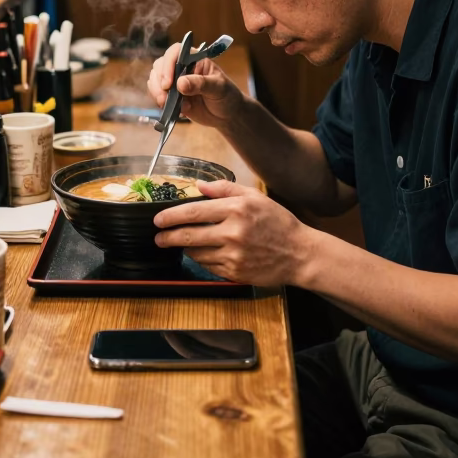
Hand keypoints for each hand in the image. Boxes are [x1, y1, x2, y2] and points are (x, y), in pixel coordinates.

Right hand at [147, 43, 242, 129]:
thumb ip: (200, 84)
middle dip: (159, 82)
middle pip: (160, 66)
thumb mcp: (218, 88)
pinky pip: (158, 95)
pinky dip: (161, 103)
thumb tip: (180, 84)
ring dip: (157, 93)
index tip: (168, 83)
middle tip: (164, 99)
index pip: (175, 52)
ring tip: (171, 106)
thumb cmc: (227, 96)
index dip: (168, 65)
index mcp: (194, 59)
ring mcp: (175, 81)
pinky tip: (179, 111)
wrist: (227, 115)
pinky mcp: (171, 95)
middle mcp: (182, 67)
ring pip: (155, 80)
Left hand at [153, 180, 313, 285]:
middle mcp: (232, 232)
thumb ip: (225, 188)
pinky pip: (209, 266)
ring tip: (185, 243)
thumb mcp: (255, 197)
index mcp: (236, 209)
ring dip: (187, 248)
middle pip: (188, 235)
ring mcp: (233, 255)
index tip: (158, 220)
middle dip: (167, 237)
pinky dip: (204, 259)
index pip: (193, 212)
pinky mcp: (234, 272)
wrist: (299, 254)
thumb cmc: (278, 223)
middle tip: (158, 237)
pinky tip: (207, 253)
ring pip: (196, 253)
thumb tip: (199, 186)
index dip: (171, 216)